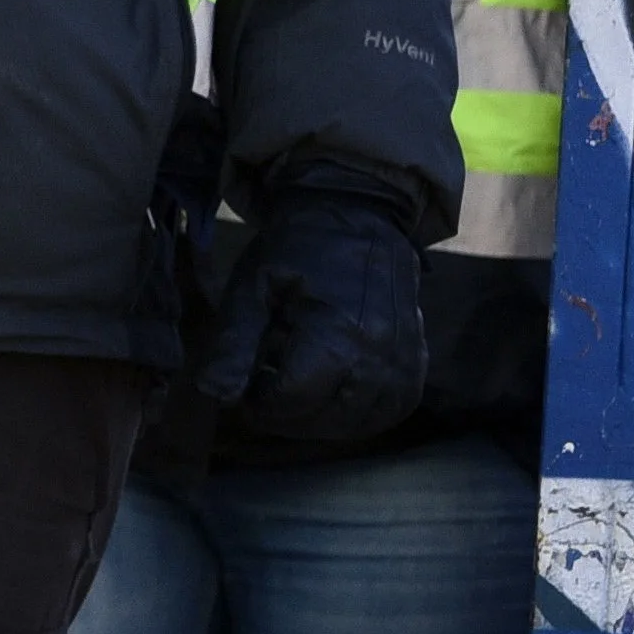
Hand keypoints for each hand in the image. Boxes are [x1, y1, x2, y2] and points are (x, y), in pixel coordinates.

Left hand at [196, 170, 426, 445]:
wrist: (358, 210)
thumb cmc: (297, 248)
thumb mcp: (254, 287)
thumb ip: (234, 345)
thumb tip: (216, 397)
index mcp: (334, 331)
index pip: (293, 401)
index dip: (260, 403)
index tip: (248, 385)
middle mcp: (377, 352)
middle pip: (326, 420)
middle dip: (288, 417)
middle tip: (268, 389)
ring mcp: (403, 358)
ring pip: (361, 423)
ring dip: (323, 421)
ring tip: (301, 394)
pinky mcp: (417, 358)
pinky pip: (394, 408)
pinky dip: (364, 415)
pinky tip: (339, 397)